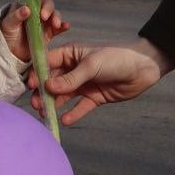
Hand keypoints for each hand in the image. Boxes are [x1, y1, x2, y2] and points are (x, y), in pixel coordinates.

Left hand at [0, 0, 68, 62]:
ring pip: (55, 15)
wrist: (9, 52)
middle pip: (47, 5)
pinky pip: (58, 28)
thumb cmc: (6, 33)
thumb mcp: (8, 23)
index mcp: (26, 5)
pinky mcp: (48, 33)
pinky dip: (63, 26)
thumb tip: (26, 9)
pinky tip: (65, 26)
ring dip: (57, 18)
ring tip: (55, 24)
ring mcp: (44, 23)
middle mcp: (37, 12)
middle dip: (48, 9)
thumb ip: (17, 16)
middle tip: (43, 17)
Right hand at [30, 38, 174, 125]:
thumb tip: (47, 86)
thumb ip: (70, 78)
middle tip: (36, 104)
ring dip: (54, 105)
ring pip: (64, 96)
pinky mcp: (94, 97)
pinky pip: (80, 107)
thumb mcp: (91, 65)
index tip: (29, 85)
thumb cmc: (117, 58)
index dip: (37, 73)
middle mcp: (74, 69)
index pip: (48, 62)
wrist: (144, 68)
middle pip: (53, 82)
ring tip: (46, 115)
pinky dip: (73, 114)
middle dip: (43, 92)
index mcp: (71, 54)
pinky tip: (65, 121)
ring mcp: (84, 84)